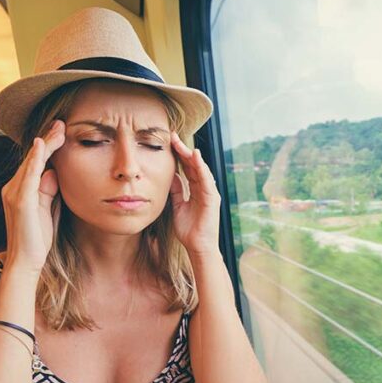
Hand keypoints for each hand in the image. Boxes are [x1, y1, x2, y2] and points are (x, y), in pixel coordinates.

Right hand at [1, 119, 64, 273]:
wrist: (27, 261)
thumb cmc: (38, 238)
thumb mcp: (48, 209)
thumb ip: (50, 191)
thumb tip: (54, 172)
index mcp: (21, 189)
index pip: (36, 162)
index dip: (48, 146)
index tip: (61, 131)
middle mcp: (13, 188)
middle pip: (33, 158)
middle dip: (48, 139)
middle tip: (61, 122)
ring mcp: (14, 193)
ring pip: (31, 163)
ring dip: (45, 144)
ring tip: (57, 129)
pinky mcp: (20, 201)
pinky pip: (28, 176)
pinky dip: (34, 159)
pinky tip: (41, 145)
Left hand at [169, 131, 220, 256]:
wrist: (198, 246)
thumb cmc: (189, 230)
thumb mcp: (177, 206)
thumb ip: (176, 191)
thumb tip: (171, 176)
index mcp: (196, 190)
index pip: (187, 168)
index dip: (179, 155)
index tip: (169, 142)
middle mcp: (204, 189)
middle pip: (193, 165)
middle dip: (183, 150)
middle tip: (172, 136)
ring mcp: (209, 193)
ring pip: (200, 169)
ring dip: (191, 155)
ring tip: (181, 143)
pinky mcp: (212, 198)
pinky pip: (206, 179)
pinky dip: (201, 167)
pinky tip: (195, 156)